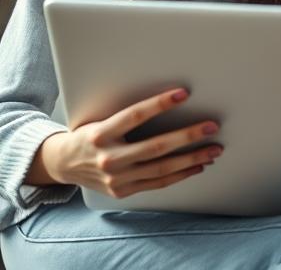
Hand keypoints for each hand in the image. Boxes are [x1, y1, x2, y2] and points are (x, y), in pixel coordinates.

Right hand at [27, 88, 221, 198]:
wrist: (63, 164)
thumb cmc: (89, 135)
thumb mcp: (101, 120)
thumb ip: (128, 116)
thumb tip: (169, 100)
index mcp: (101, 134)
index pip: (135, 116)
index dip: (160, 104)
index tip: (184, 94)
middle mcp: (108, 157)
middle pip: (156, 147)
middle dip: (188, 136)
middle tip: (211, 126)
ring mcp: (116, 178)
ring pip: (162, 168)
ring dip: (192, 158)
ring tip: (214, 149)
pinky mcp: (123, 191)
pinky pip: (158, 183)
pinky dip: (181, 174)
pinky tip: (198, 166)